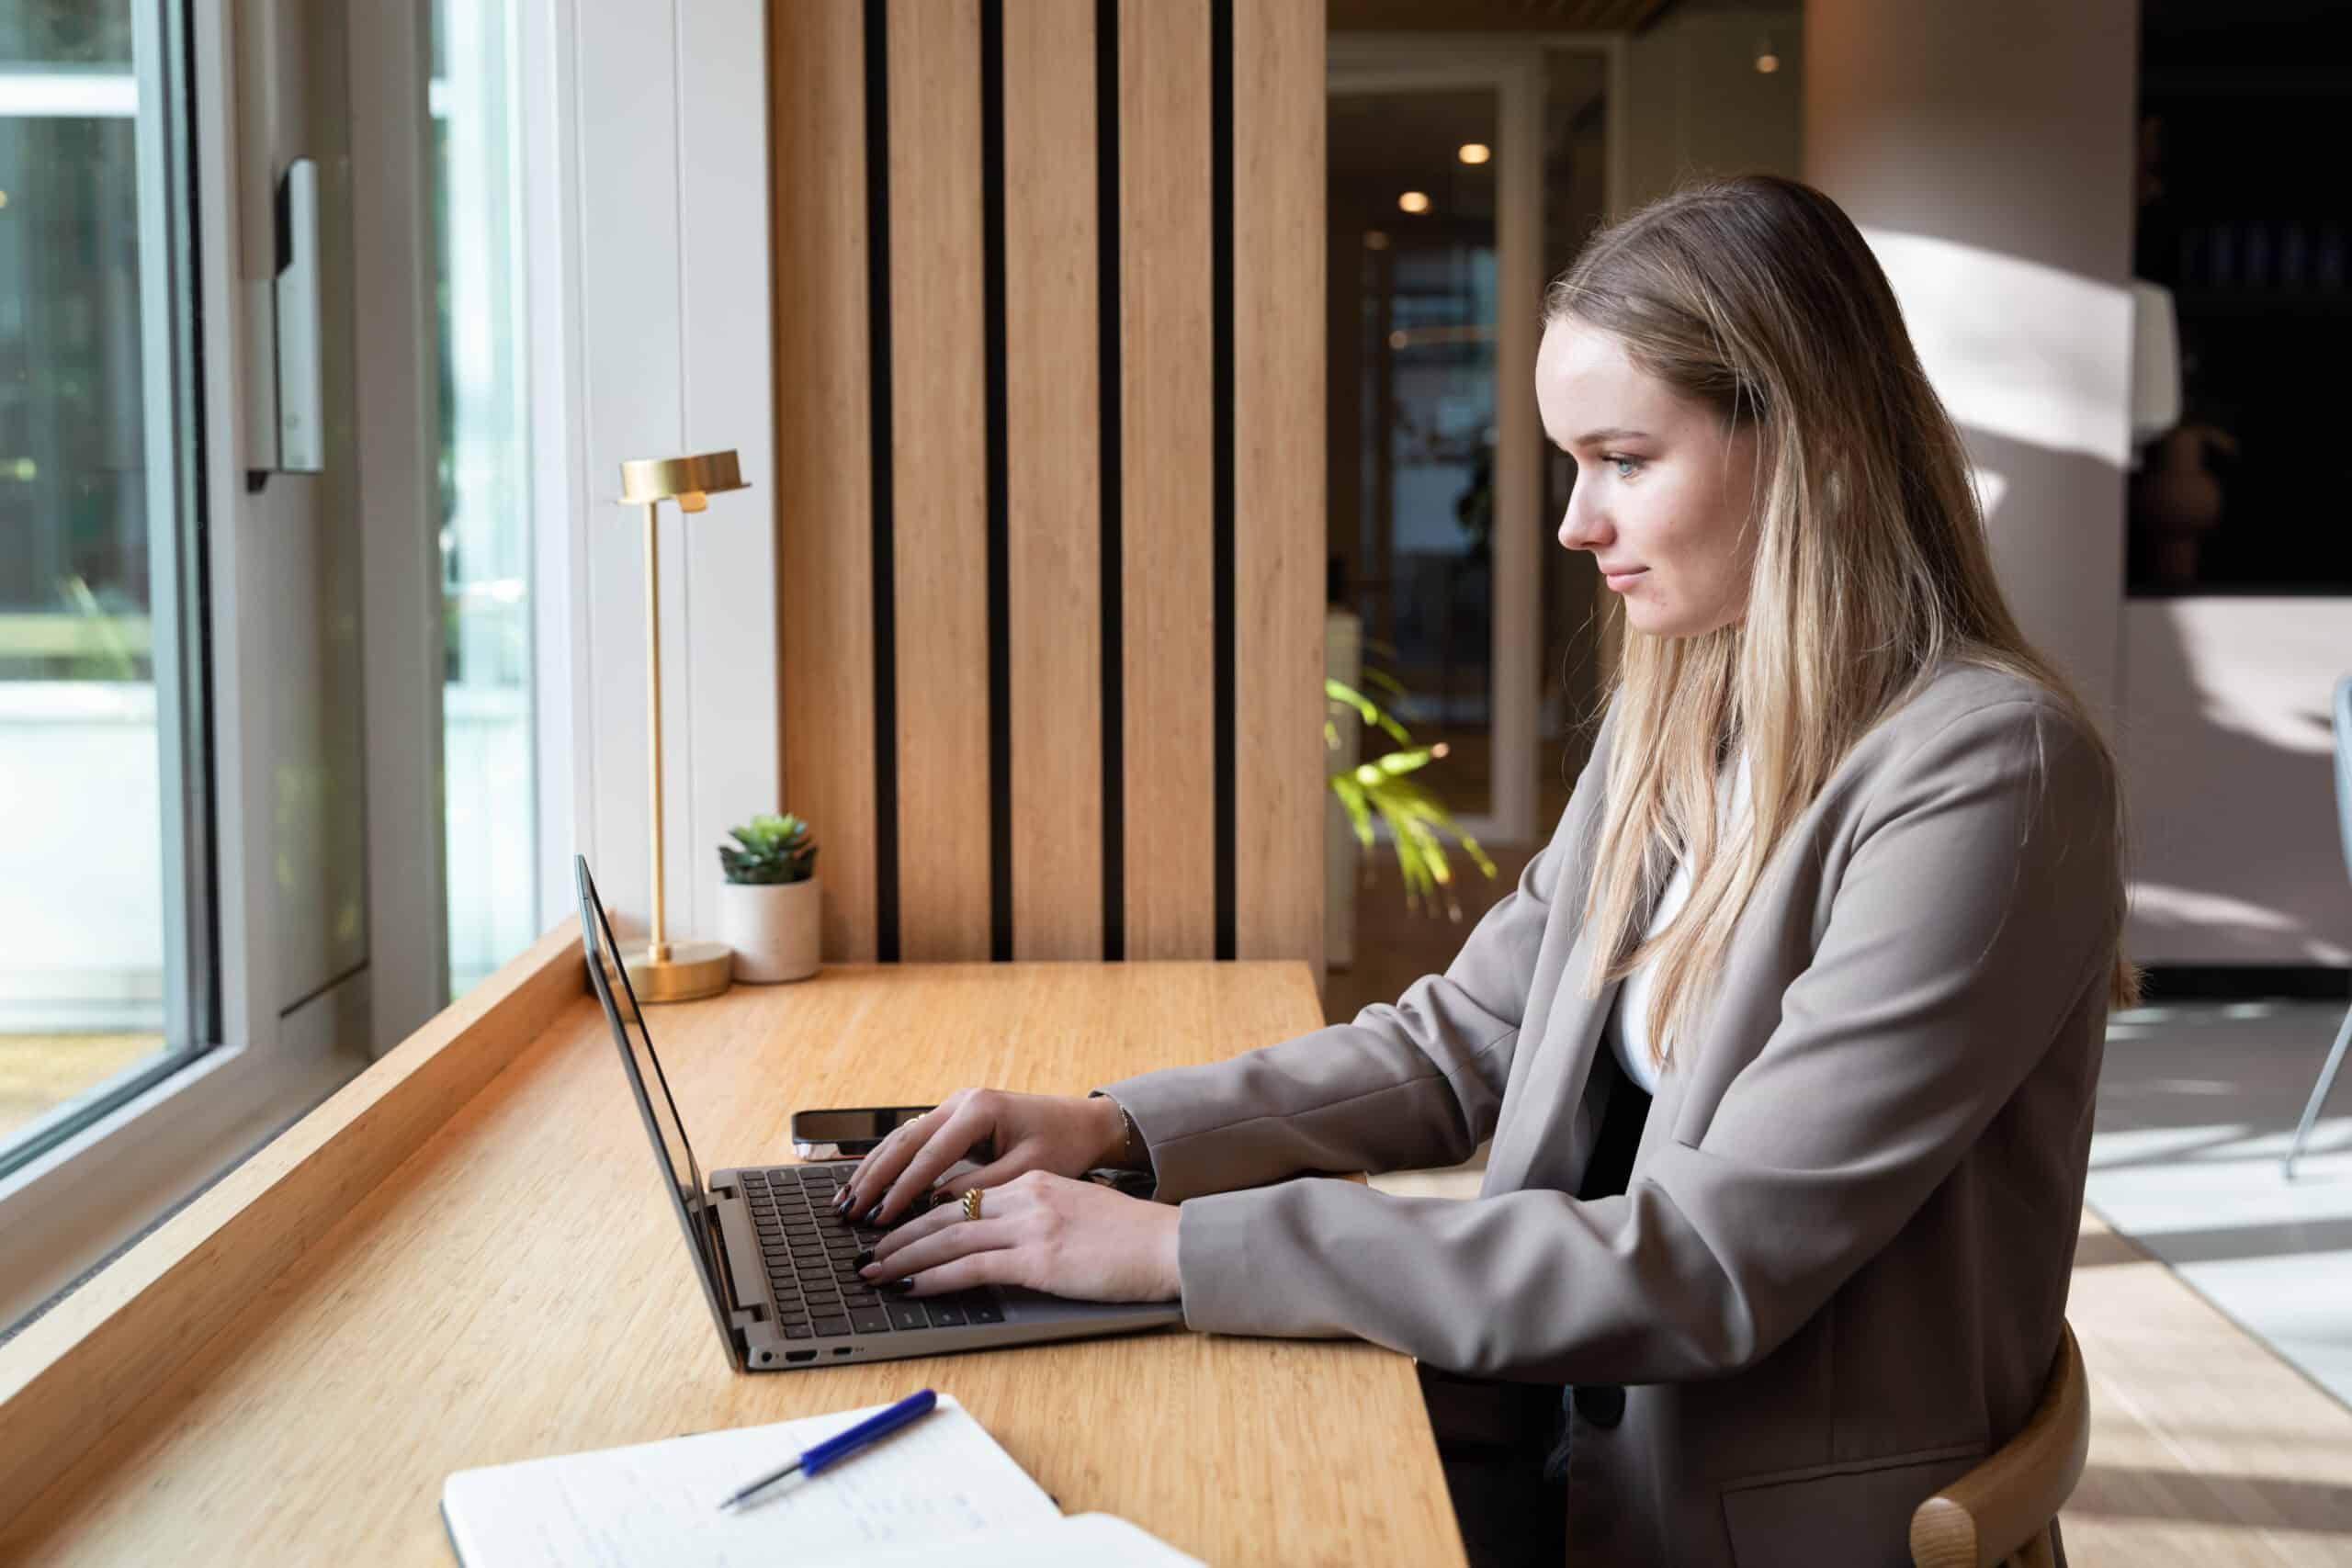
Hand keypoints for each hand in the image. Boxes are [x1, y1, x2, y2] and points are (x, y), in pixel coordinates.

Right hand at [834, 1087, 1126, 1226]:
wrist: (1082, 1123)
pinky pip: (913, 1141)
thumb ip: (983, 1186)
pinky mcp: (953, 1119)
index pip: (930, 1154)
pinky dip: (888, 1164)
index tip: (880, 1216)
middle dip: (873, 1178)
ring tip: (844, 1201)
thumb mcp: (1028, 1170)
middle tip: (847, 1211)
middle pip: (904, 1141)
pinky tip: (867, 1185)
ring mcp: (954, 1106)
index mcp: (980, 1109)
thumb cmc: (1062, 1145)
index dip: (902, 1188)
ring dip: (872, 1170)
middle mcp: (961, 1102)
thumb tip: (937, 1203)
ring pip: (901, 1139)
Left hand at [860, 1170, 1180, 1302]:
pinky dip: (935, 1278)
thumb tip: (1004, 1242)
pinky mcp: (1039, 1258)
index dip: (922, 1215)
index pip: (963, 1198)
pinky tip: (911, 1286)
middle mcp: (1026, 1196)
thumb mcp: (1078, 1213)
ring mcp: (1031, 1226)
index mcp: (1035, 1183)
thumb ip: (1039, 1217)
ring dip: (904, 1258)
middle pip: (945, 1214)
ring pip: (949, 1239)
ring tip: (873, 1272)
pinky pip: (972, 1267)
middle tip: (867, 1252)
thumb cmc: (1133, 1239)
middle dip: (900, 1236)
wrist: (1170, 1244)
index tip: (895, 1231)